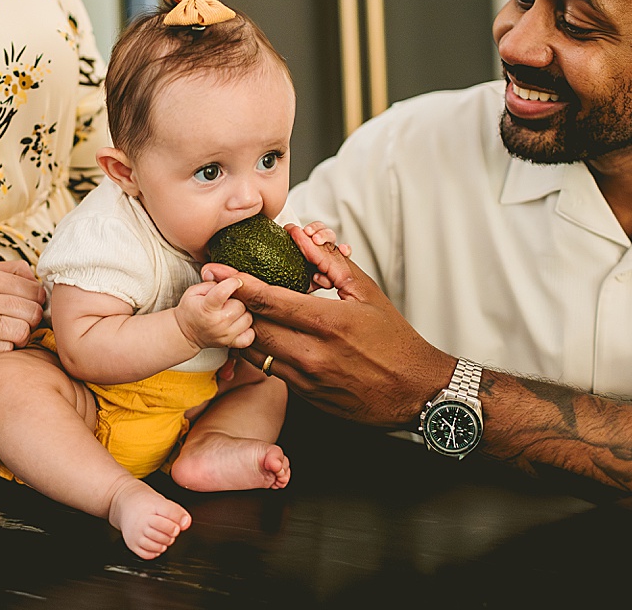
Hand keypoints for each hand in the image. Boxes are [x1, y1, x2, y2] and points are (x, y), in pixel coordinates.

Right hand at [0, 259, 45, 367]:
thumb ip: (2, 272)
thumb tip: (35, 280)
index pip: (31, 288)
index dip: (38, 300)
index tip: (32, 305)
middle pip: (30, 311)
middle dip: (33, 320)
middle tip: (23, 323)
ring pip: (20, 332)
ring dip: (20, 337)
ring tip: (8, 335)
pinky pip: (1, 351)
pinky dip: (3, 350)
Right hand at [174, 276, 254, 350]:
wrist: (185, 334)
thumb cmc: (190, 311)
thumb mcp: (193, 292)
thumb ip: (210, 283)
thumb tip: (225, 278)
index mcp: (206, 308)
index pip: (224, 292)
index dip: (232, 283)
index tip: (235, 281)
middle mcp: (218, 323)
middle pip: (240, 305)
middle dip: (236, 299)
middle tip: (228, 300)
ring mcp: (226, 335)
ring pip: (248, 318)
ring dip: (242, 313)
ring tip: (232, 311)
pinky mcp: (231, 343)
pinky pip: (250, 336)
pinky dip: (247, 329)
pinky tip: (238, 323)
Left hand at [205, 233, 452, 427]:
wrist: (414, 392)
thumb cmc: (394, 340)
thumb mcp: (366, 293)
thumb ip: (328, 262)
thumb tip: (300, 236)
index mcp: (328, 323)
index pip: (269, 300)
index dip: (237, 284)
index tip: (217, 271)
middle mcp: (312, 354)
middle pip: (253, 326)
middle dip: (231, 305)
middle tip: (216, 287)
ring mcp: (306, 379)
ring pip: (255, 351)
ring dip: (242, 329)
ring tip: (233, 310)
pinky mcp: (304, 395)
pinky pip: (269, 369)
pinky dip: (260, 350)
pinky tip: (261, 334)